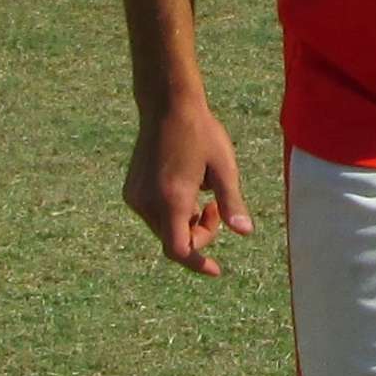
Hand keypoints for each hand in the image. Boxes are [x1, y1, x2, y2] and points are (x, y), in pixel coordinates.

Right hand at [123, 97, 253, 275]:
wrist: (167, 105)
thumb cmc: (200, 133)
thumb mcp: (224, 168)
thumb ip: (232, 203)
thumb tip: (245, 232)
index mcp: (171, 199)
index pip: (179, 250)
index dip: (198, 263)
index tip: (216, 270)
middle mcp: (147, 202)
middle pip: (173, 240)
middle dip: (198, 233)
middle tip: (216, 206)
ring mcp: (134, 196)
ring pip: (163, 228)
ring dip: (186, 221)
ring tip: (202, 190)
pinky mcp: (130, 190)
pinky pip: (154, 214)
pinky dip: (172, 211)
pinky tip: (185, 185)